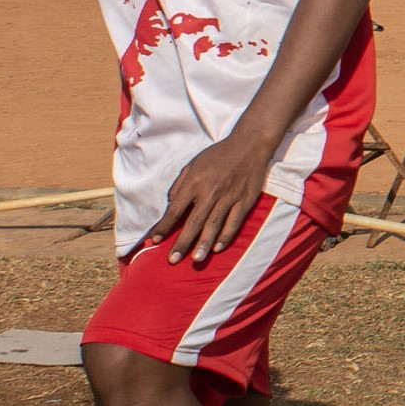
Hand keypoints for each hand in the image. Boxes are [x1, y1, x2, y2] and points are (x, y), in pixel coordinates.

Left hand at [150, 129, 273, 264]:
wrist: (249, 144)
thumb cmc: (217, 155)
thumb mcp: (192, 165)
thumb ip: (179, 185)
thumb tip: (170, 206)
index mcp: (194, 182)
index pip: (176, 209)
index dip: (165, 226)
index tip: (155, 240)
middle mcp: (211, 191)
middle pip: (194, 222)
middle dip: (182, 242)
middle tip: (173, 260)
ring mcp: (229, 197)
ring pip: (214, 224)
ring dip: (204, 243)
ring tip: (196, 259)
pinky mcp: (245, 200)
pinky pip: (234, 221)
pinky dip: (226, 235)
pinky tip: (218, 247)